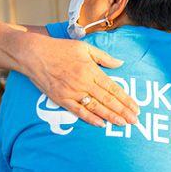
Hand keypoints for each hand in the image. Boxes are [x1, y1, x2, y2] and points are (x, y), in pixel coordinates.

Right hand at [19, 34, 138, 126]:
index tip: (136, 108)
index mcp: (91, 70)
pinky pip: (78, 111)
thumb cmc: (60, 48)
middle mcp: (84, 83)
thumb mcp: (85, 47)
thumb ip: (104, 57)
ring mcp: (72, 92)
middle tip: (135, 121)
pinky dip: (90, 118)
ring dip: (110, 117)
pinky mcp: (61, 99)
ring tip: (123, 124)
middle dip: (123, 111)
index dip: (126, 100)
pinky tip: (101, 124)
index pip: (113, 88)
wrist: (34, 54)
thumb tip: (121, 63)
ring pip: (95, 108)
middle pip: (107, 100)